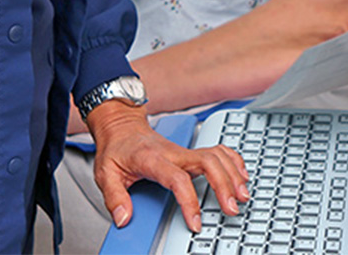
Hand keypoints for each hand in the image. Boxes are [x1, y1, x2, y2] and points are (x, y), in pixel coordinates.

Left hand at [86, 102, 248, 232]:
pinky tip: (240, 175)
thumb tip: (124, 218)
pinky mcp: (190, 151)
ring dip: (232, 173)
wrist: (119, 125)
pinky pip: (217, 150)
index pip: (177, 179)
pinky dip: (233, 160)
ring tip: (242, 196)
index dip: (189, 201)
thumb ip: (114, 196)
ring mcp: (183, 150)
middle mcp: (172, 153)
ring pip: (216, 155)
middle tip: (231, 208)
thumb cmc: (116, 149)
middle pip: (206, 162)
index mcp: (152, 159)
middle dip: (223, 185)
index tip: (195, 222)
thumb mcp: (104, 172)